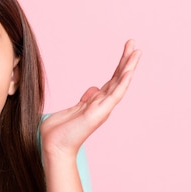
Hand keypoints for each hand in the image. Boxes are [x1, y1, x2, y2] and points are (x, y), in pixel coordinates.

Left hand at [41, 39, 140, 157]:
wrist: (53, 148)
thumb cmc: (58, 132)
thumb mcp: (72, 110)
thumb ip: (84, 100)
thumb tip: (93, 89)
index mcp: (95, 103)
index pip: (111, 81)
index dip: (119, 65)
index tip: (126, 50)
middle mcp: (101, 105)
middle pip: (117, 78)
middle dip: (126, 60)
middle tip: (133, 43)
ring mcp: (102, 109)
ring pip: (120, 84)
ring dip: (129, 67)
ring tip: (137, 51)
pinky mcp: (99, 113)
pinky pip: (115, 95)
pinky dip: (123, 82)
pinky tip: (129, 70)